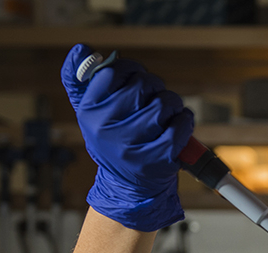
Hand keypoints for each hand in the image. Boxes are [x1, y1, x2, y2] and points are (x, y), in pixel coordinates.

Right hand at [61, 43, 193, 231]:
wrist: (128, 187)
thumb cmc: (114, 142)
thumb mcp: (91, 114)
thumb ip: (83, 80)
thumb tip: (81, 49)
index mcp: (89, 113)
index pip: (113, 73)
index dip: (132, 69)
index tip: (138, 76)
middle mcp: (106, 130)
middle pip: (142, 86)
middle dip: (156, 86)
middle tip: (157, 96)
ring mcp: (132, 147)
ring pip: (164, 104)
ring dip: (173, 103)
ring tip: (169, 112)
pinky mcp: (157, 161)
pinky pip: (180, 127)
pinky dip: (186, 121)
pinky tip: (181, 123)